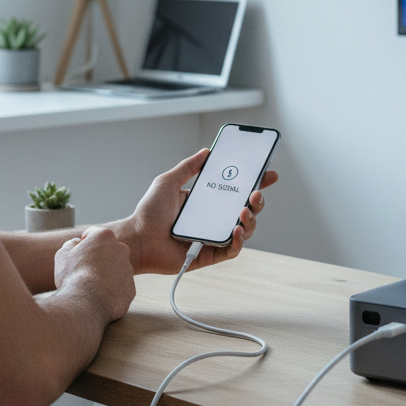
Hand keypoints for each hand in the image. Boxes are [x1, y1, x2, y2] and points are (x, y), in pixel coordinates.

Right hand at [53, 225, 134, 323]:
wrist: (86, 304)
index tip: (77, 253)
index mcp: (105, 237)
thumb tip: (76, 243)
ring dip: (106, 274)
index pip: (94, 233)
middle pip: (108, 250)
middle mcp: (121, 249)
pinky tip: (98, 297)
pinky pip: (119, 287)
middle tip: (83, 270)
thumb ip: (70, 244)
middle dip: (98, 257)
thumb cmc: (73, 276)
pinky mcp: (130, 289)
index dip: (83, 242)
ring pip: (116, 269)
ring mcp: (128, 270)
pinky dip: (111, 290)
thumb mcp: (63, 255)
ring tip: (90, 287)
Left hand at [116, 148, 277, 274]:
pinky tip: (236, 230)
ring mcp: (213, 237)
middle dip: (257, 201)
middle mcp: (213, 219)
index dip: (254, 183)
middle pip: (245, 210)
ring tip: (244, 212)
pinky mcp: (210, 255)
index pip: (235, 191)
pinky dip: (238, 241)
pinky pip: (232, 250)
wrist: (138, 238)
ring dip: (250, 220)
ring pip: (244, 230)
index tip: (268, 174)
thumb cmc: (148, 212)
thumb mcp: (168, 181)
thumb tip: (206, 151)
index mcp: (206, 202)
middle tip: (256, 193)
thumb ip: (188, 167)